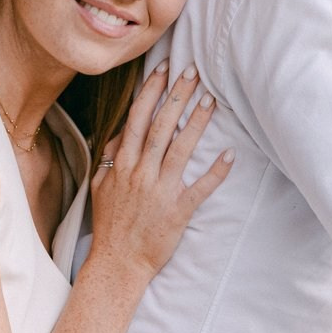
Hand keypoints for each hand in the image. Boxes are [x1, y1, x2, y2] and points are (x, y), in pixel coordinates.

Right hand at [87, 67, 233, 288]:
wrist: (117, 263)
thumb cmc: (110, 225)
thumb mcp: (101, 186)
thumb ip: (110, 156)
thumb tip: (122, 131)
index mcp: (121, 164)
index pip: (137, 118)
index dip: (152, 91)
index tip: (165, 69)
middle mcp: (140, 173)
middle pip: (160, 126)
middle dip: (177, 96)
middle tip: (194, 71)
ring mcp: (160, 191)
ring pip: (180, 149)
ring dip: (196, 123)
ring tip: (211, 100)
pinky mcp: (178, 211)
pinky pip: (200, 188)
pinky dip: (215, 172)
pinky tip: (230, 154)